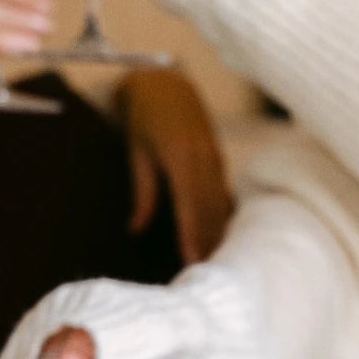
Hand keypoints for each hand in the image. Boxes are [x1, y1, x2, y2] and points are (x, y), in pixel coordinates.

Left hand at [119, 68, 232, 263]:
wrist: (167, 83)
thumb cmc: (144, 117)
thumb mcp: (136, 152)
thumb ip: (142, 192)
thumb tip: (135, 230)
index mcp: (179, 156)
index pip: (189, 205)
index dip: (192, 235)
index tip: (192, 261)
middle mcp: (202, 158)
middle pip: (209, 209)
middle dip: (208, 242)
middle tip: (206, 274)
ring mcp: (214, 157)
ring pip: (219, 203)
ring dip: (218, 233)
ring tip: (214, 262)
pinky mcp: (218, 158)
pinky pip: (222, 192)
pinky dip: (221, 216)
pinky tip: (221, 236)